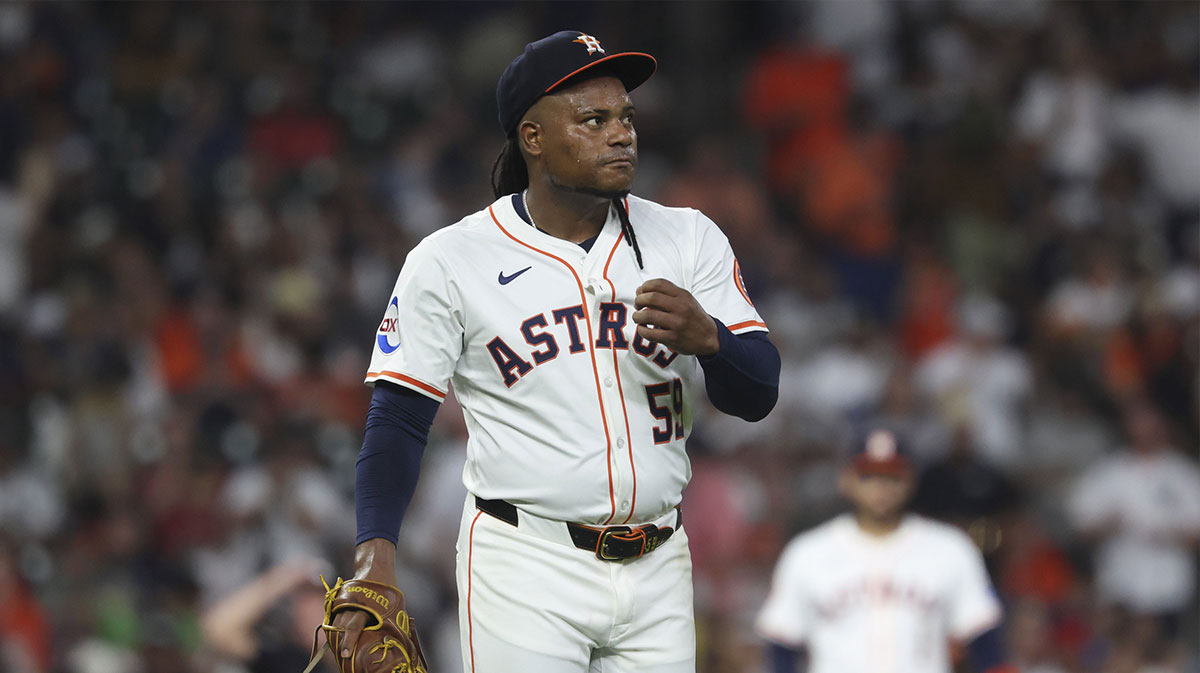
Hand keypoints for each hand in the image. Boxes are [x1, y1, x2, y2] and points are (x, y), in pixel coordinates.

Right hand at [331, 538, 396, 657]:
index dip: (349, 642)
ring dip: (337, 636)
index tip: (346, 654)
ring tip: (340, 648)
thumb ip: (393, 623)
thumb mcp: (395, 607)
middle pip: (343, 627)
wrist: (375, 569)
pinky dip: (334, 627)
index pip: (354, 627)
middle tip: (343, 655)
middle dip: (342, 642)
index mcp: (368, 607)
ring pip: (336, 622)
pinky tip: (337, 637)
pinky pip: (334, 617)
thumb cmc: (388, 593)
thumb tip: (399, 644)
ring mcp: (345, 601)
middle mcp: (354, 604)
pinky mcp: (339, 600)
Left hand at [633, 278, 719, 355]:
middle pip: (651, 297)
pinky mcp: (673, 338)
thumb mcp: (686, 300)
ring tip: (638, 318)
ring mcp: (677, 323)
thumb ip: (666, 295)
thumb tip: (640, 290)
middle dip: (639, 300)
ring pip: (648, 315)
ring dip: (637, 316)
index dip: (644, 287)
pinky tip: (643, 329)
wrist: (710, 337)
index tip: (641, 292)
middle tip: (638, 306)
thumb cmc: (693, 317)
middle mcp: (680, 307)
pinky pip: (651, 333)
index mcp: (683, 295)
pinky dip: (642, 331)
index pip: (658, 284)